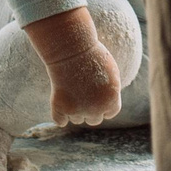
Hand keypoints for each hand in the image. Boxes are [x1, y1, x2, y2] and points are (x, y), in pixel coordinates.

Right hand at [23, 6, 122, 126]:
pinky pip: (60, 121)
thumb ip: (111, 91)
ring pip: (77, 119)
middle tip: (82, 93)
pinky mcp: (61, 108)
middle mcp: (96, 110)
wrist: (72, 50)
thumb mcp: (110, 72)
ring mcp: (78, 111)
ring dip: (75, 110)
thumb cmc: (91, 55)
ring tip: (71, 90)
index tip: (96, 95)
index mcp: (111, 101)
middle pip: (94, 119)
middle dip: (89, 109)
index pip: (109, 113)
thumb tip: (108, 102)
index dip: (103, 105)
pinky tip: (60, 102)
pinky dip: (59, 116)